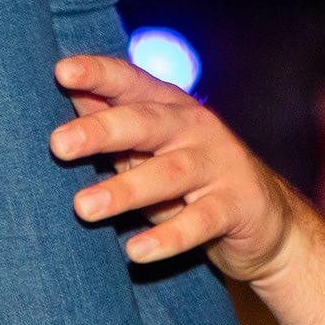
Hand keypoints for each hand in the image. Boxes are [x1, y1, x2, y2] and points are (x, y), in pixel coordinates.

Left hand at [49, 53, 307, 281]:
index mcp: (170, 108)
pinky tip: (135, 252)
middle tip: (58, 144)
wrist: (265, 221)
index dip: (100, 74)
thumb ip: (113, 121)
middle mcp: (196, 129)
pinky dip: (168, 238)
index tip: (62, 71)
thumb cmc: (191, 182)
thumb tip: (69, 86)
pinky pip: (200, 223)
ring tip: (83, 208)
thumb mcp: (151, 149)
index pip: (132, 83)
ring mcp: (219, 166)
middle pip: (147, 124)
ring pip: (170, 174)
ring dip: (125, 190)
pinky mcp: (236, 206)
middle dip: (103, 131)